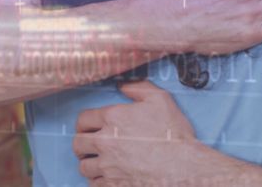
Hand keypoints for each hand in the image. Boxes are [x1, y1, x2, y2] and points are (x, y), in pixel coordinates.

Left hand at [74, 80, 200, 185]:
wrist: (184, 168)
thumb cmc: (173, 134)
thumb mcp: (160, 100)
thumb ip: (138, 87)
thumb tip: (122, 84)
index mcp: (113, 118)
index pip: (83, 119)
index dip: (84, 123)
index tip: (88, 127)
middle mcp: (105, 142)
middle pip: (78, 144)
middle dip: (82, 144)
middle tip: (89, 146)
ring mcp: (108, 166)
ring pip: (84, 167)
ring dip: (89, 164)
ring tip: (97, 163)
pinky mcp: (113, 185)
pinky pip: (94, 185)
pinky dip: (98, 181)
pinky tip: (106, 178)